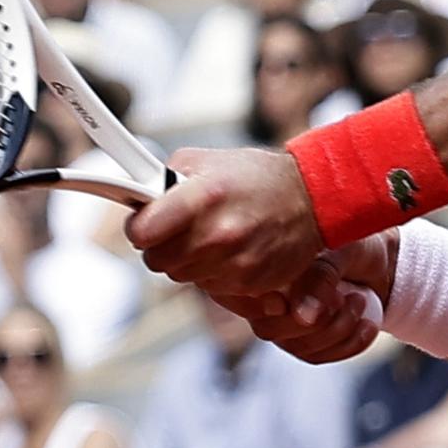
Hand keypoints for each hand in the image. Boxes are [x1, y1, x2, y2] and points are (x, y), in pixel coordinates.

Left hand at [127, 147, 329, 296]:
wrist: (312, 198)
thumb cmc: (259, 177)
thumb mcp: (207, 160)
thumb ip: (165, 178)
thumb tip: (135, 193)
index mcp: (203, 197)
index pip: (141, 232)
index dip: (139, 227)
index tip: (144, 222)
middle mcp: (218, 233)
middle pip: (157, 260)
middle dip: (162, 245)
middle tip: (181, 228)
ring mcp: (235, 263)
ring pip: (182, 276)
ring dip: (190, 260)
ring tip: (214, 234)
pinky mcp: (249, 284)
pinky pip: (210, 287)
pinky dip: (215, 272)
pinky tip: (233, 250)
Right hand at [205, 233, 396, 365]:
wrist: (380, 261)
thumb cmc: (353, 246)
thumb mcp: (340, 253)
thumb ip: (319, 278)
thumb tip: (303, 317)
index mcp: (261, 269)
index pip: (241, 297)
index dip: (264, 304)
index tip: (298, 299)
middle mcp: (264, 299)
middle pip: (269, 330)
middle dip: (316, 321)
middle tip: (349, 297)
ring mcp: (283, 324)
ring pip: (299, 348)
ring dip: (339, 331)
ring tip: (360, 301)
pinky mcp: (306, 342)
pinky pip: (319, 357)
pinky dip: (348, 346)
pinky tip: (367, 326)